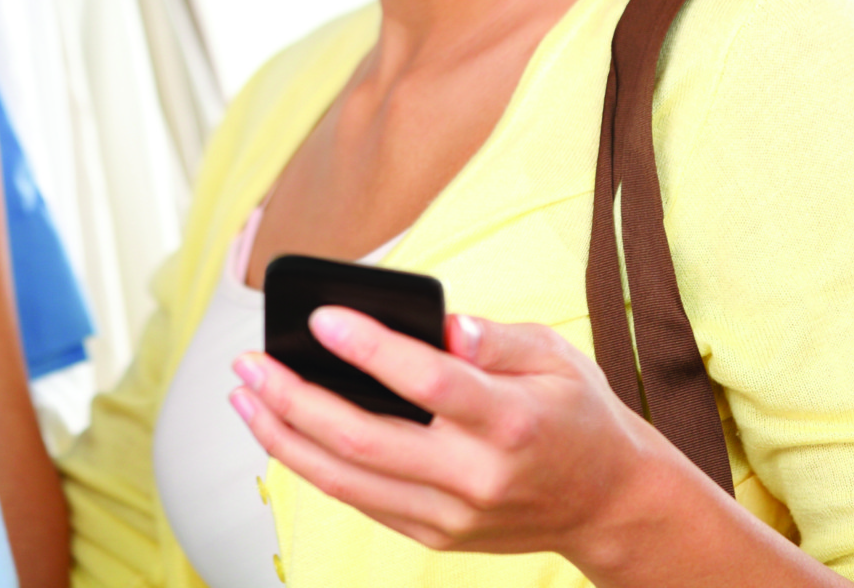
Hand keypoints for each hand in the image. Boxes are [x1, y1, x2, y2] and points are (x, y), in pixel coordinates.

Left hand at [228, 309, 667, 563]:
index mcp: (510, 422)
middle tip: (248, 362)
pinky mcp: (435, 536)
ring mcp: (451, 516)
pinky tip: (281, 428)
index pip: (428, 383)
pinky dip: (311, 464)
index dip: (370, 349)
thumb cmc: (576, 414)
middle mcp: (475, 477)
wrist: (610, 505)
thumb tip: (441, 324)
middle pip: (364, 439)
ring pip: (346, 479)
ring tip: (243, 394)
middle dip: (292, 398)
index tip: (321, 316)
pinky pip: (359, 500)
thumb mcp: (555, 356)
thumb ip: (494, 337)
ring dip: (283, 435)